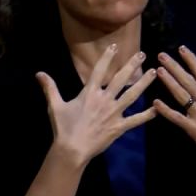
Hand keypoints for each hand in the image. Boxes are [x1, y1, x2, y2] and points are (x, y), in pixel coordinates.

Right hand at [39, 44, 156, 167]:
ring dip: (144, 84)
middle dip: (132, 65)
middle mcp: (104, 100)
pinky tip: (157, 108)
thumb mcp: (55, 106)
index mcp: (89, 93)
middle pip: (120, 79)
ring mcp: (114, 113)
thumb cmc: (63, 127)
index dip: (107, 57)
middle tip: (143, 54)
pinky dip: (147, 114)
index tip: (115, 46)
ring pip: (132, 95)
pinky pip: (135, 120)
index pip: (99, 71)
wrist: (72, 149)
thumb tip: (39, 73)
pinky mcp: (119, 127)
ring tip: (154, 73)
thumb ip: (50, 88)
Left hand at [153, 46, 195, 175]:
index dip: (191, 60)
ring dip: (168, 82)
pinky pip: (176, 117)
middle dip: (174, 67)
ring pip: (180, 95)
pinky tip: (155, 102)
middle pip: (188, 80)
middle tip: (161, 55)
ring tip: (158, 70)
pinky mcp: (192, 128)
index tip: (181, 48)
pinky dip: (165, 110)